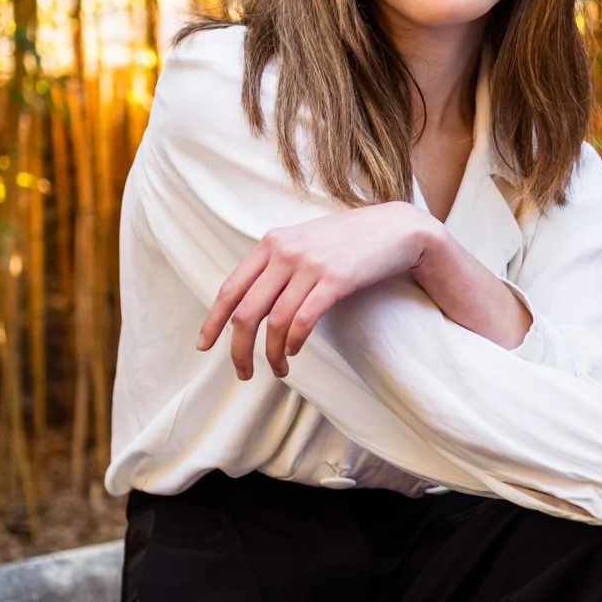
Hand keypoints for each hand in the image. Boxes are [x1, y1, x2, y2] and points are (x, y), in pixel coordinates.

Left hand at [197, 201, 430, 380]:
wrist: (396, 228)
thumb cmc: (350, 240)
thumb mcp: (305, 241)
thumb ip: (279, 262)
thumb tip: (253, 301)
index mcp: (271, 243)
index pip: (230, 288)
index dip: (213, 321)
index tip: (204, 346)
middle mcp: (284, 252)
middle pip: (245, 311)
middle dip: (238, 349)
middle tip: (242, 373)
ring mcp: (309, 265)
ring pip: (273, 322)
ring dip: (271, 354)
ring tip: (278, 369)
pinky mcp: (334, 279)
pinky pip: (302, 320)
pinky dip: (293, 342)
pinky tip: (295, 352)